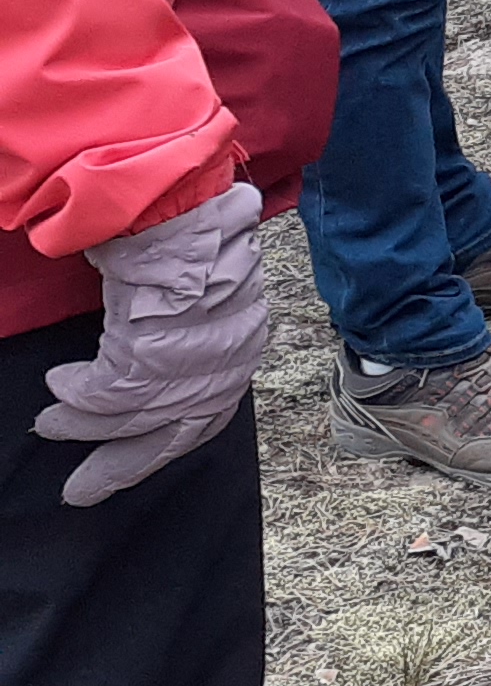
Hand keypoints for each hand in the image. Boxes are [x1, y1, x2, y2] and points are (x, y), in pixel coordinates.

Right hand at [33, 186, 268, 502]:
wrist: (177, 194)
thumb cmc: (186, 234)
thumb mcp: (203, 289)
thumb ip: (191, 330)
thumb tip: (157, 367)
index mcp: (244, 338)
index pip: (209, 413)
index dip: (163, 444)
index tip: (123, 469)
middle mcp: (231, 350)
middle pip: (177, 427)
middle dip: (124, 462)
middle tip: (81, 491)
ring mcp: (197, 348)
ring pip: (138, 412)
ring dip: (88, 425)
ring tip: (51, 423)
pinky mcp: (158, 341)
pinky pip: (113, 390)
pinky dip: (81, 399)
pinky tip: (57, 390)